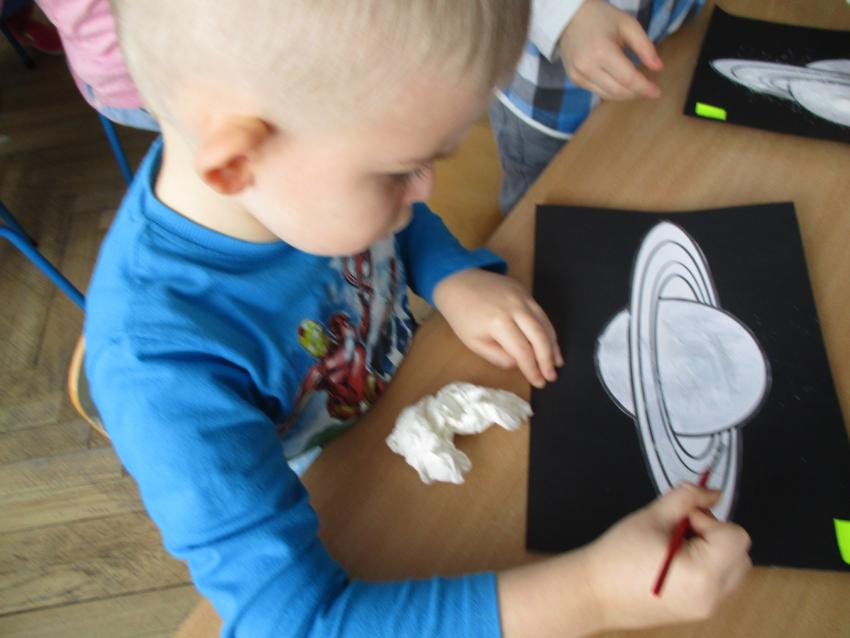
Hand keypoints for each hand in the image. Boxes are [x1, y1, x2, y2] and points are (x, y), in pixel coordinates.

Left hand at [432, 268, 562, 387]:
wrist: (458, 281)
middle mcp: (516, 308)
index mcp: (499, 323)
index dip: (533, 369)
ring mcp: (523, 297)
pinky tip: (551, 343)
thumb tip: (518, 364)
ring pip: (545, 324)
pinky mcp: (526, 292)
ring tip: (557, 363)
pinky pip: (542, 314)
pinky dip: (548, 330)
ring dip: (553, 346)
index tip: (539, 382)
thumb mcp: (474, 342)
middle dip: (547, 360)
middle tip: (551, 377)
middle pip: (540, 337)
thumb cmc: (462, 315)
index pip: (523, 351)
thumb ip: (497, 357)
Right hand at [559, 0, 662, 99]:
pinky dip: (613, 91)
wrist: (570, 18)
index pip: (627, 78)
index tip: (657, 92)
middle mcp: (587, 67)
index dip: (644, 88)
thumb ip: (645, 46)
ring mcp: (578, 75)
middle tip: (649, 88)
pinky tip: (621, 82)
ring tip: (637, 86)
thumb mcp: (628, 25)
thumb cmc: (602, 18)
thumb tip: (658, 68)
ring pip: (608, 95)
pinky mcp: (575, 80)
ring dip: (626, 94)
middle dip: (636, 93)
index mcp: (601, 51)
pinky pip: (598, 91)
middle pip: (618, 91)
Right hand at [582, 484, 751, 629]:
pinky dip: (706, 567)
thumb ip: (687, 498)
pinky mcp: (698, 611)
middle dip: (714, 535)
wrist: (593, 592)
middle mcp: (711, 597)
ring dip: (712, 551)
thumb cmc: (616, 559)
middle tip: (678, 532)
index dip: (709, 521)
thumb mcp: (652, 517)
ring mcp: (706, 608)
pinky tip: (674, 563)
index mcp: (703, 575)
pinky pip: (719, 582)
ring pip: (732, 568)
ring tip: (674, 548)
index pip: (735, 536)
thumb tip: (711, 492)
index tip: (683, 522)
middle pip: (739, 552)